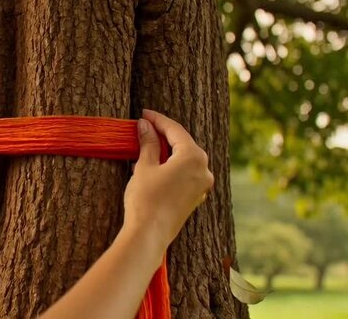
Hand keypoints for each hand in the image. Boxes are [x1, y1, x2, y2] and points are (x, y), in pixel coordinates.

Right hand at [123, 109, 213, 247]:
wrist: (149, 234)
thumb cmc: (146, 199)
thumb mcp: (145, 166)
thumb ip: (148, 143)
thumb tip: (145, 126)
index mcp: (193, 157)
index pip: (175, 130)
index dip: (158, 120)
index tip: (144, 114)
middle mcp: (204, 169)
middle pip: (183, 144)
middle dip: (164, 135)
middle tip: (145, 128)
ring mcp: (202, 185)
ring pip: (184, 160)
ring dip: (167, 152)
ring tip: (146, 146)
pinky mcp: (195, 197)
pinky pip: (185, 174)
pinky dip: (171, 167)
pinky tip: (154, 166)